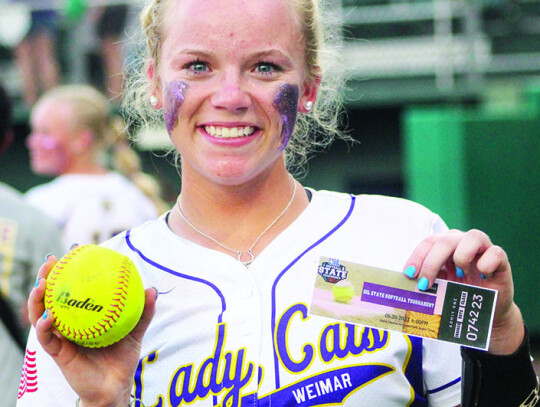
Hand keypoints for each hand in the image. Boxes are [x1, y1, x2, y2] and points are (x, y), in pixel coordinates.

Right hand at [28, 252, 156, 406]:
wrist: (115, 386)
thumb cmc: (122, 356)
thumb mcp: (135, 330)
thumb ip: (143, 312)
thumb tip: (151, 289)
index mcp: (84, 314)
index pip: (74, 287)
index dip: (71, 269)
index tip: (74, 249)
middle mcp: (69, 322)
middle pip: (52, 295)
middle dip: (47, 276)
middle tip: (51, 260)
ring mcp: (61, 337)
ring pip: (41, 314)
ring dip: (38, 298)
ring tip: (41, 283)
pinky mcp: (58, 353)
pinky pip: (48, 338)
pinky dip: (46, 327)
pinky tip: (49, 317)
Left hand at [403, 229, 523, 354]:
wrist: (487, 313)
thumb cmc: (459, 296)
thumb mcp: (439, 289)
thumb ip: (425, 283)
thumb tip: (401, 288)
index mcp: (445, 247)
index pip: (429, 242)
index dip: (417, 257)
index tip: (409, 275)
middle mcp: (462, 242)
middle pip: (445, 241)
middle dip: (431, 262)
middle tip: (424, 285)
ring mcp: (483, 249)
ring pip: (472, 237)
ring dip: (460, 257)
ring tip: (459, 276)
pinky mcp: (501, 260)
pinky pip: (496, 252)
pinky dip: (486, 263)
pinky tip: (482, 276)